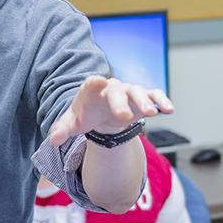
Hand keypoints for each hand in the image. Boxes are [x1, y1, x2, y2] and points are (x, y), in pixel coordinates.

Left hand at [47, 75, 174, 147]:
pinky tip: (169, 109)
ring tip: (151, 113)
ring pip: (138, 92)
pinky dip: (162, 100)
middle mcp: (112, 88)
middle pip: (117, 91)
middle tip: (124, 117)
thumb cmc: (86, 114)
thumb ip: (62, 129)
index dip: (95, 83)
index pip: (92, 84)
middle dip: (121, 102)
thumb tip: (52, 140)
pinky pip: (154, 95)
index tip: (98, 82)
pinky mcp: (143, 98)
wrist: (102, 112)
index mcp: (92, 90)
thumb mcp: (73, 122)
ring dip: (144, 101)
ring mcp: (129, 92)